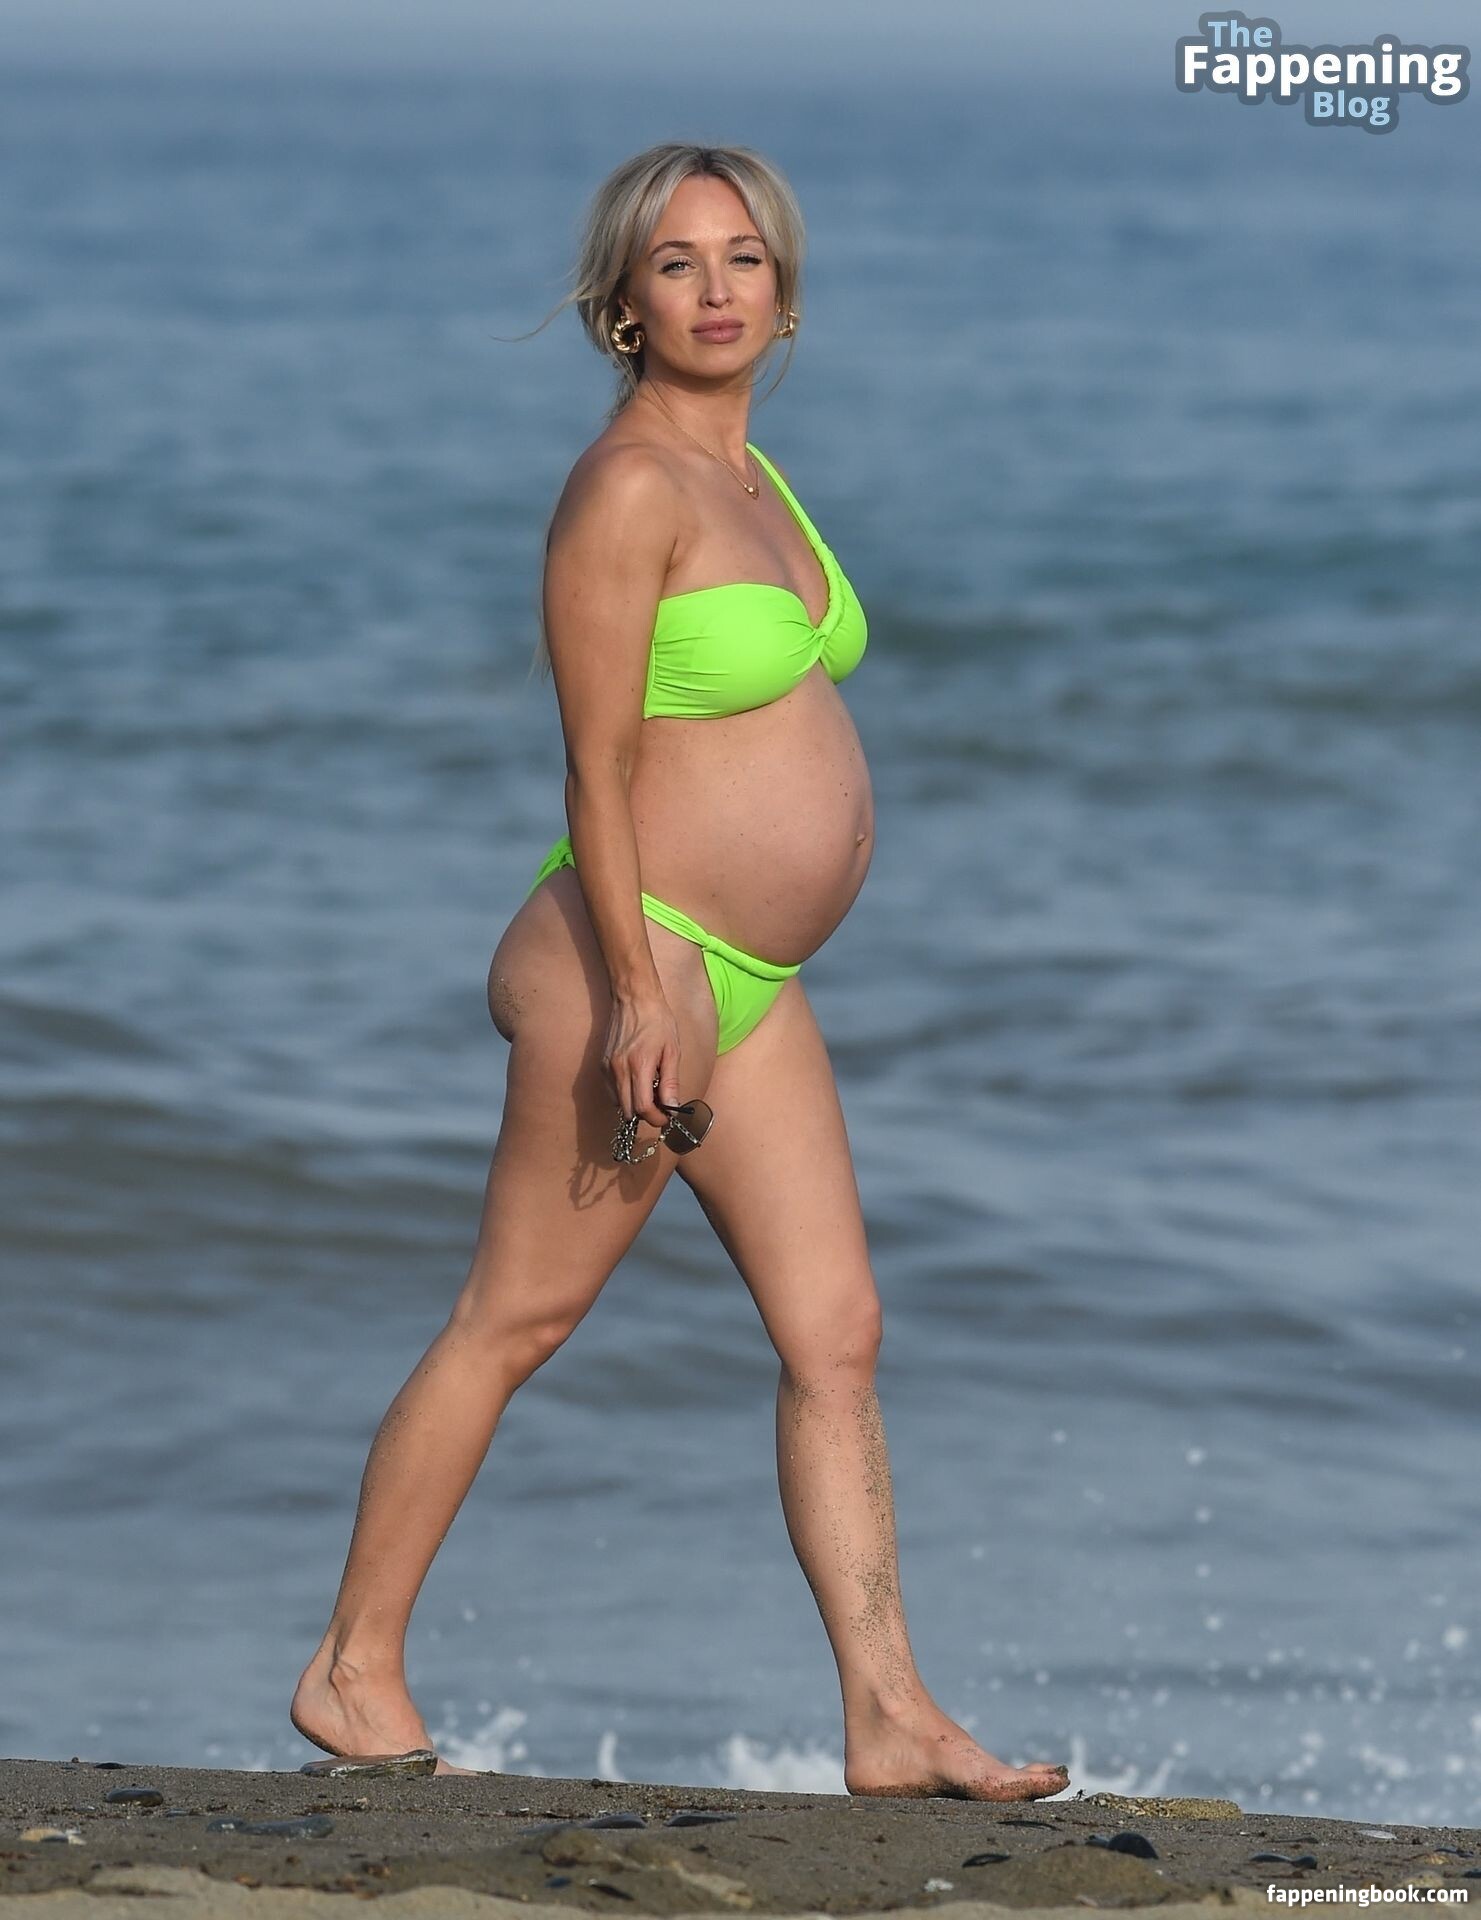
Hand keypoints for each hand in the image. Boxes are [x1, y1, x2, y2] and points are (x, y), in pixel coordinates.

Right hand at [602, 991, 682, 1131]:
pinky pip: (611, 1091)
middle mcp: (618, 1069)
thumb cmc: (658, 1022)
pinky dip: (624, 1095)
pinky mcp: (602, 1064)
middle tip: (661, 1106)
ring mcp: (607, 1067)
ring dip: (634, 1105)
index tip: (667, 1117)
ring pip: (618, 1103)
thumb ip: (670, 1082)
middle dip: (646, 1114)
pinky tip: (637, 1082)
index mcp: (638, 1065)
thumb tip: (673, 1106)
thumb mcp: (672, 1051)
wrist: (635, 999)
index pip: (643, 1107)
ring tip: (650, 1091)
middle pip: (629, 1110)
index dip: (657, 1118)